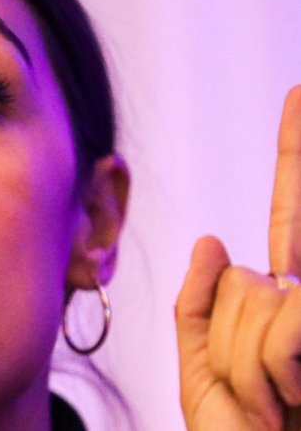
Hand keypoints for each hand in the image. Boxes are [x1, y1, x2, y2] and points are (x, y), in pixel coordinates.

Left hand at [176, 86, 300, 429]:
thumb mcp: (208, 377)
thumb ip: (201, 309)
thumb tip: (214, 238)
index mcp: (282, 304)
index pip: (290, 217)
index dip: (295, 155)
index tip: (297, 94)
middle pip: (242, 275)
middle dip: (235, 349)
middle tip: (267, 409)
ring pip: (255, 296)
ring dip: (247, 370)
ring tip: (280, 411)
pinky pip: (283, 322)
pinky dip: (268, 375)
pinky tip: (292, 404)